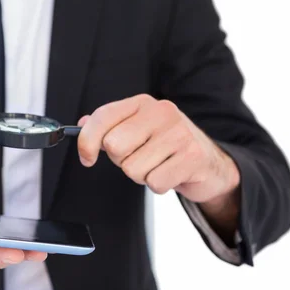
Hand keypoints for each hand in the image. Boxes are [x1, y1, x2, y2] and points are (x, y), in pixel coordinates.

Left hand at [77, 94, 239, 203]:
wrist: (209, 162)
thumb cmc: (166, 146)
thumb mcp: (137, 129)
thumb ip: (108, 126)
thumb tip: (80, 125)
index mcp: (143, 103)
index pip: (102, 117)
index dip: (87, 142)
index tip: (87, 158)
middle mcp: (162, 112)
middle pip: (114, 146)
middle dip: (121, 161)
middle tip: (139, 157)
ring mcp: (179, 133)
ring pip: (133, 168)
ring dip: (141, 175)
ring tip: (157, 165)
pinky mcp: (193, 157)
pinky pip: (154, 182)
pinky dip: (158, 185)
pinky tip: (170, 173)